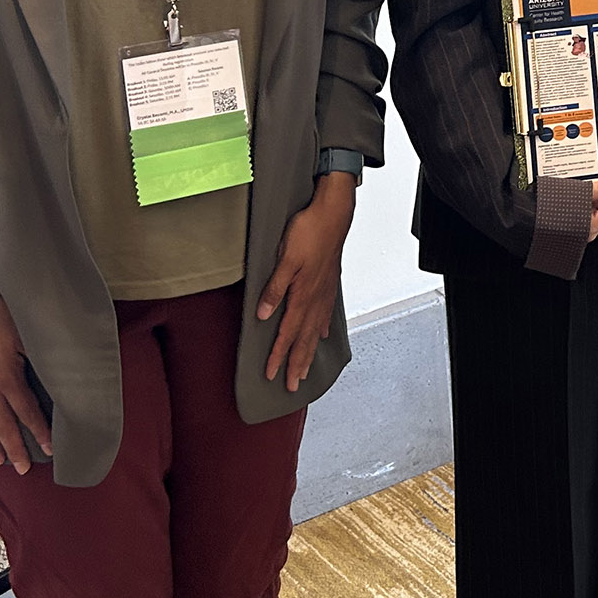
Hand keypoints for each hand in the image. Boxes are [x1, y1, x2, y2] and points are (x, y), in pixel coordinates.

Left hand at [258, 171, 354, 390]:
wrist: (334, 212)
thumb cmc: (309, 230)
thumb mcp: (286, 258)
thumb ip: (274, 288)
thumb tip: (263, 315)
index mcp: (303, 294)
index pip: (287, 333)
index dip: (278, 355)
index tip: (270, 375)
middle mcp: (315, 297)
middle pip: (304, 338)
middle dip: (296, 363)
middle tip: (291, 385)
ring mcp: (324, 291)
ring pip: (315, 330)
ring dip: (309, 352)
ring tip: (305, 370)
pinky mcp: (329, 282)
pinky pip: (325, 313)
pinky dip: (322, 329)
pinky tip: (321, 336)